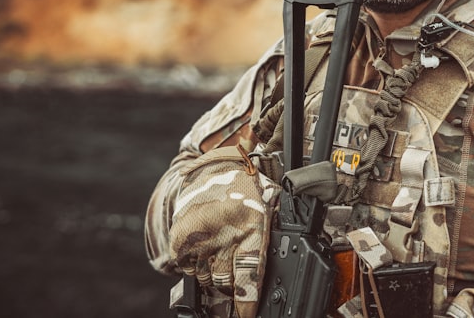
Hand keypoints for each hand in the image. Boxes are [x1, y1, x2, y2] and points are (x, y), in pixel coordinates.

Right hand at [169, 146, 280, 317]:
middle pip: (227, 282)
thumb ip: (277, 233)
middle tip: (236, 295)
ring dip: (216, 281)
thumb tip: (291, 264)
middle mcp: (225, 235)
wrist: (213, 169)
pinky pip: (189, 270)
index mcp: (252, 227)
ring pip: (208, 279)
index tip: (247, 314)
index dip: (247, 300)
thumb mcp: (271, 206)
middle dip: (233, 294)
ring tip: (223, 267)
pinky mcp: (182, 240)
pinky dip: (199, 269)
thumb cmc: (248, 189)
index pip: (249, 274)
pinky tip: (208, 255)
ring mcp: (200, 238)